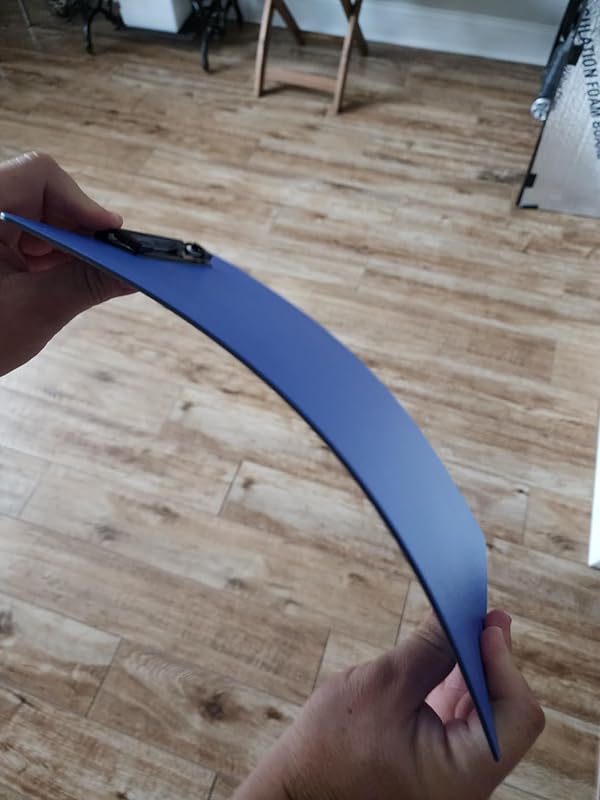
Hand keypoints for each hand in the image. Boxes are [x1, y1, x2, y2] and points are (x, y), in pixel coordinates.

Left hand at [0, 152, 131, 376]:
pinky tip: (42, 279)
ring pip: (36, 212)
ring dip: (60, 243)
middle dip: (73, 228)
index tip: (109, 233)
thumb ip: (87, 283)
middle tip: (93, 263)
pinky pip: (24, 229)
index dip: (79, 200)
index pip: (39, 175)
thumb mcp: (35, 311)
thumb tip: (133, 270)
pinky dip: (44, 253)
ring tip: (56, 279)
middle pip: (41, 192)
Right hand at [234, 610, 544, 799]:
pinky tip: (445, 651)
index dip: (505, 665)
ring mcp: (451, 772)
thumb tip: (460, 615)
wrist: (296, 789)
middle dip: (490, 658)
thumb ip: (430, 648)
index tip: (487, 625)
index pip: (515, 716)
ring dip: (473, 666)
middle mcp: (468, 779)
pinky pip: (457, 717)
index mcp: (465, 775)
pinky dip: (453, 682)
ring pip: (481, 711)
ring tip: (464, 623)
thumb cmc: (332, 749)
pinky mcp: (432, 760)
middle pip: (502, 711)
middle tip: (482, 612)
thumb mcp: (384, 686)